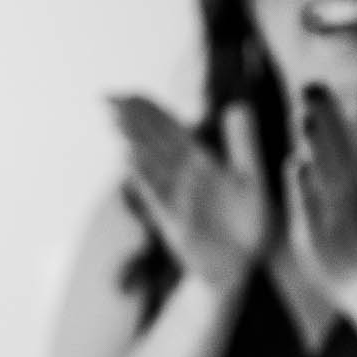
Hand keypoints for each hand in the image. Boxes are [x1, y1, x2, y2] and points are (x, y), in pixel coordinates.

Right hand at [108, 95, 269, 291]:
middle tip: (106, 98)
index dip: (150, 110)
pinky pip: (156, 192)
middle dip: (131, 119)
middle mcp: (182, 175)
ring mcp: (175, 195)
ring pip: (150, 162)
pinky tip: (129, 157)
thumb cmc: (246, 222)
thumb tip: (238, 104)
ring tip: (114, 120)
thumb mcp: (251, 177)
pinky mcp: (174, 218)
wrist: (242, 263)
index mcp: (200, 161)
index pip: (170, 128)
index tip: (127, 93)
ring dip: (132, 140)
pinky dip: (143, 174)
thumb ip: (243, 143)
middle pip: (153, 141)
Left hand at [286, 84, 356, 298]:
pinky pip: (309, 204)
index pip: (343, 134)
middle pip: (333, 144)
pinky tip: (295, 166)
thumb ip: (356, 135)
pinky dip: (303, 186)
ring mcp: (333, 206)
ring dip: (313, 143)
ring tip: (300, 116)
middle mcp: (345, 184)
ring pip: (322, 169)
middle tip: (309, 86)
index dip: (331, 108)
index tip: (317, 81)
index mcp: (352, 170)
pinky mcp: (317, 229)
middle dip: (322, 116)